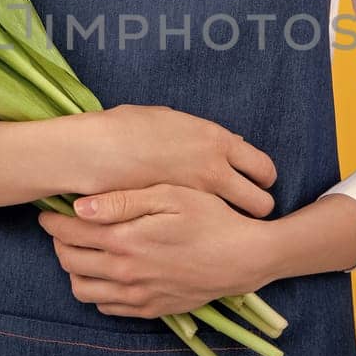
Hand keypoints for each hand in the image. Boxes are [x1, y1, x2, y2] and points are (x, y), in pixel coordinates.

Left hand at [38, 184, 275, 317]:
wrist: (244, 258)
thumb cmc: (210, 218)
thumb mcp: (171, 196)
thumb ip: (123, 201)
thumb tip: (80, 206)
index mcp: (126, 240)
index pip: (70, 233)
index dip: (53, 221)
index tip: (50, 211)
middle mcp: (125, 272)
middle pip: (69, 260)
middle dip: (59, 243)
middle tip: (63, 227)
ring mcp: (136, 295)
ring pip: (81, 288)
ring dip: (75, 268)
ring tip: (84, 249)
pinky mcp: (149, 309)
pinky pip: (106, 306)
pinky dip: (97, 289)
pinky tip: (107, 270)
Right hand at [70, 105, 277, 217]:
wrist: (91, 152)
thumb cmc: (126, 130)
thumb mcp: (173, 121)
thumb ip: (204, 138)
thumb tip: (227, 146)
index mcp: (215, 142)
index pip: (264, 168)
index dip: (263, 178)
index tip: (256, 183)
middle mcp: (215, 172)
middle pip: (262, 202)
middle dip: (256, 206)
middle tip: (243, 208)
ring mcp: (198, 201)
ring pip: (240, 223)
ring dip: (235, 224)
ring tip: (221, 224)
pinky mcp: (178, 223)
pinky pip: (208, 234)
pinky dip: (205, 234)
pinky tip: (193, 232)